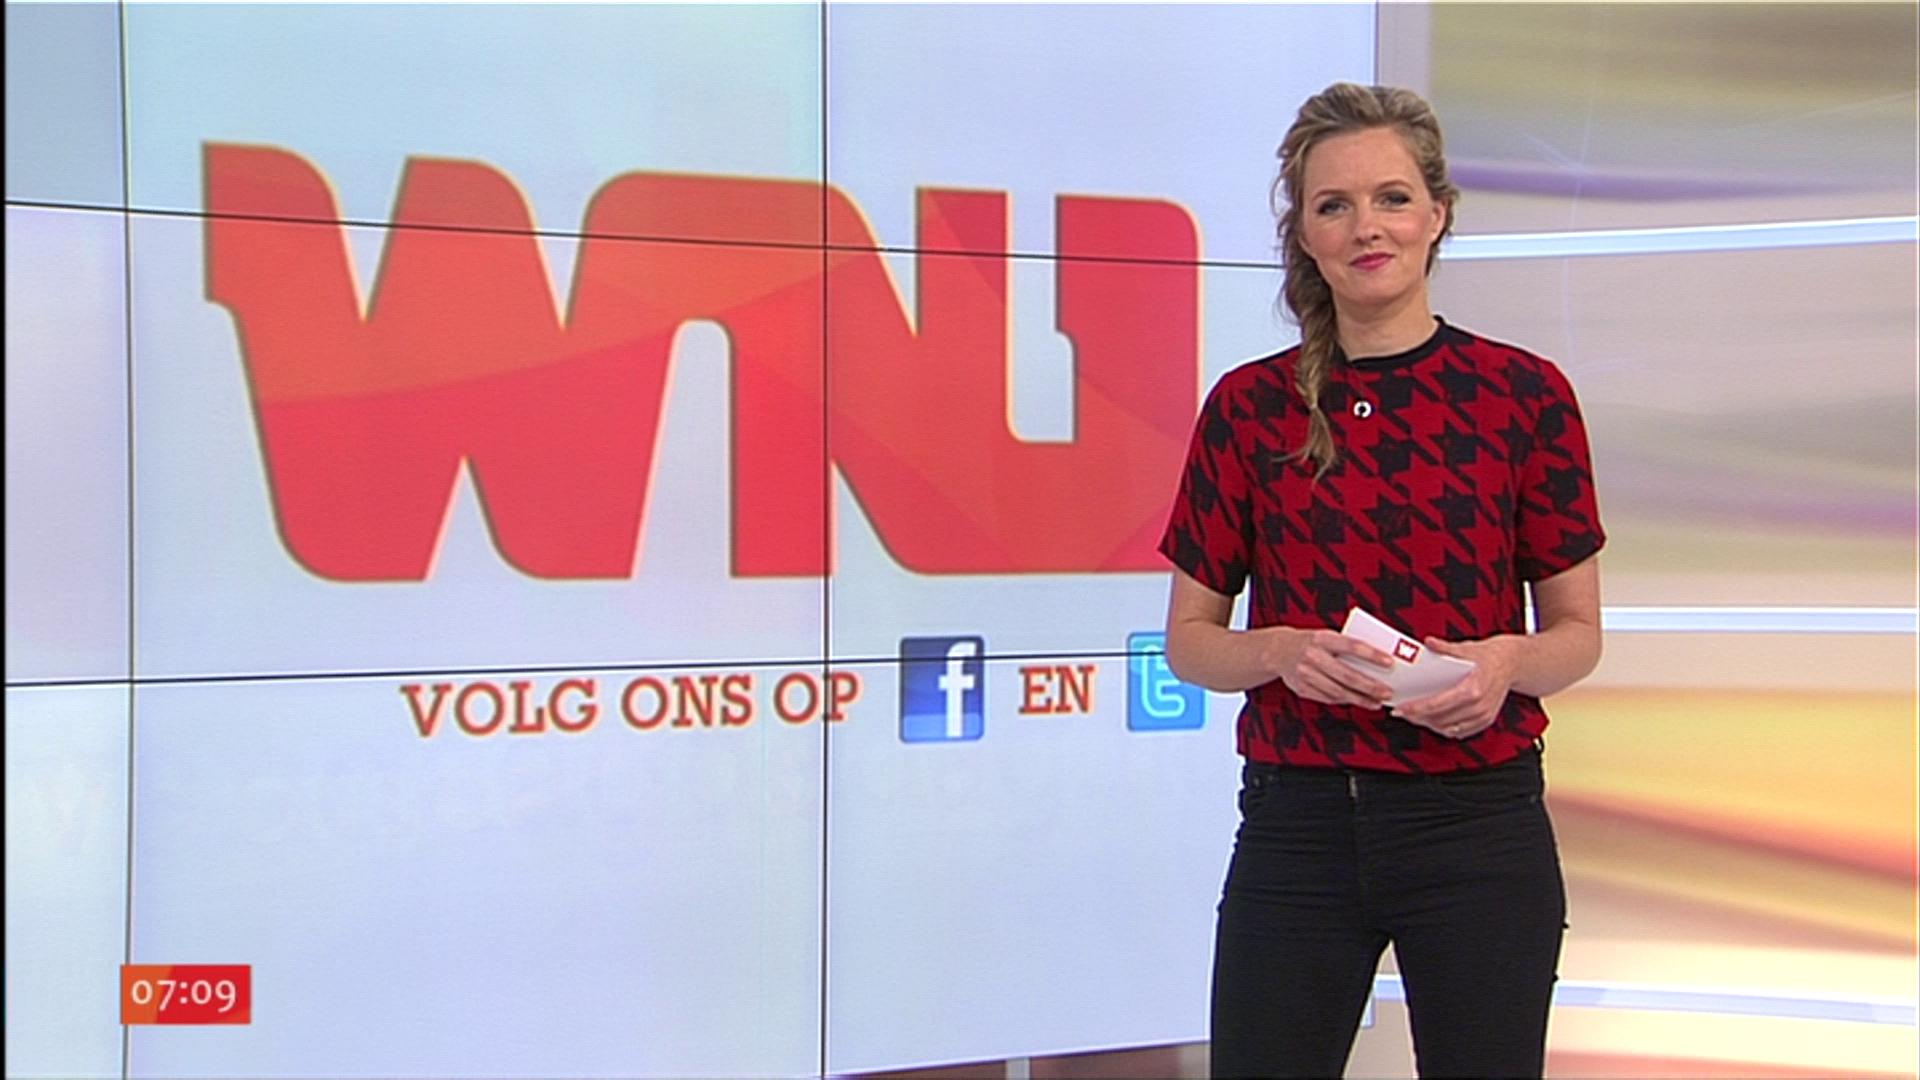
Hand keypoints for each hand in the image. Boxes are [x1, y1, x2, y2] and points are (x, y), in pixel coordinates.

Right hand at [1264, 627, 1395, 707]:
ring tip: (1376, 702)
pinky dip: (1344, 701)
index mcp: (1321, 638)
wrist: (1276, 650)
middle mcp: (1312, 656)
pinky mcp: (1302, 689)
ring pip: (1338, 691)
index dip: (1372, 655)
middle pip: (1346, 675)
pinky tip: (1357, 701)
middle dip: (1370, 686)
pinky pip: (1328, 698)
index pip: (1351, 646)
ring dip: (1360, 699)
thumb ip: (1345, 646)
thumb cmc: (1309, 642)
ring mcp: (1305, 674)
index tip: (1390, 663)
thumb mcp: (1325, 636)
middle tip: (1387, 692)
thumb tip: (1375, 660)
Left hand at [1393, 635, 1520, 738]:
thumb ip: (1445, 648)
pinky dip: (1445, 728)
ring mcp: (1484, 716)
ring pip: (1449, 728)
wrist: (1514, 663)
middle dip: (1418, 718)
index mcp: (1472, 688)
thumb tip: (1428, 642)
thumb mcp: (1467, 648)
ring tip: (1414, 716)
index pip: (1437, 704)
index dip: (1416, 709)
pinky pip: (1461, 731)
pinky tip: (1433, 720)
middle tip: (1401, 712)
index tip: (1400, 709)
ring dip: (1430, 724)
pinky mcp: (1486, 720)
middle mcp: (1479, 706)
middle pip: (1441, 719)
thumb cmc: (1489, 655)